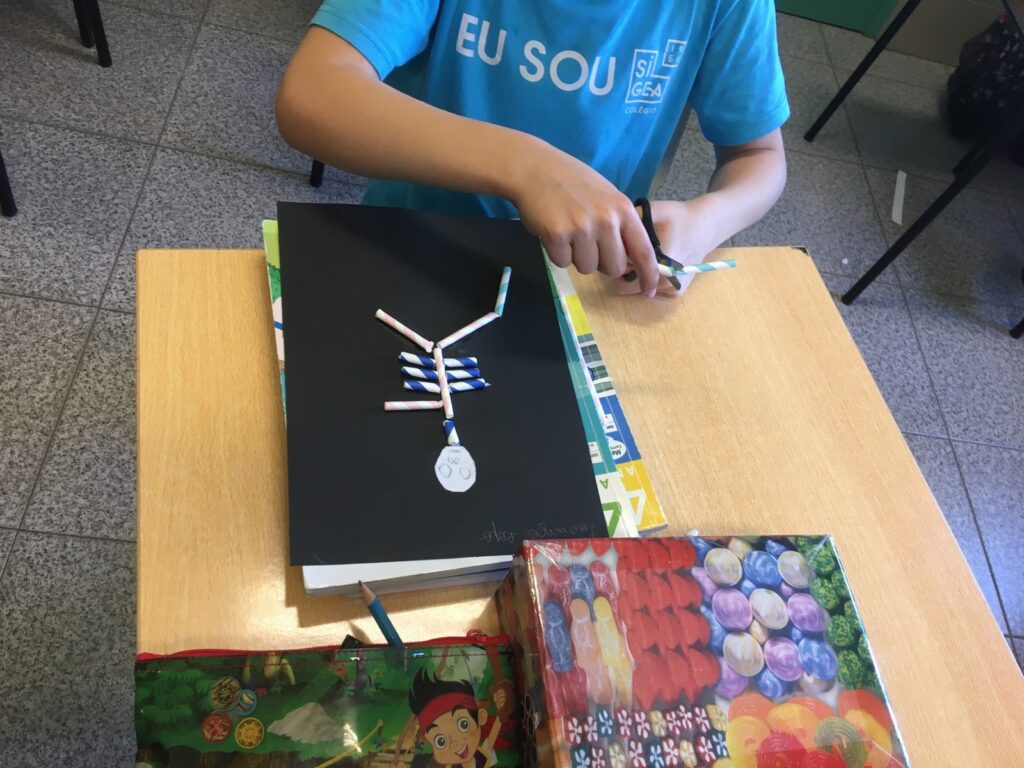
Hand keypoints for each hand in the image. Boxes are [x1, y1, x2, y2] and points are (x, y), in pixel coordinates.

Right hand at [508, 141, 659, 296]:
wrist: (535, 169)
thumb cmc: (573, 182)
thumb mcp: (607, 197)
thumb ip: (620, 225)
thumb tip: (631, 260)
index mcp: (623, 210)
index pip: (643, 251)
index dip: (649, 275)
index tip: (649, 290)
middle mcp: (606, 220)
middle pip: (614, 267)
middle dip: (601, 263)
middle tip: (588, 243)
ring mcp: (581, 228)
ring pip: (587, 268)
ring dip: (577, 257)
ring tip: (568, 232)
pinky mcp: (557, 235)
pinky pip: (562, 262)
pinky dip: (557, 252)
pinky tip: (553, 231)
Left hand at [614, 199, 712, 299]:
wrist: (705, 227)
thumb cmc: (677, 217)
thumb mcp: (652, 212)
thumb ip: (628, 224)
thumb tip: (608, 237)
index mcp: (658, 261)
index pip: (619, 273)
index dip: (614, 260)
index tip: (619, 248)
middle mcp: (664, 282)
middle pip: (624, 286)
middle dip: (622, 272)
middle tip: (630, 254)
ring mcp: (670, 291)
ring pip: (635, 290)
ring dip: (634, 278)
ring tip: (643, 259)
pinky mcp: (675, 295)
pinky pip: (649, 292)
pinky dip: (646, 281)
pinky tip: (655, 266)